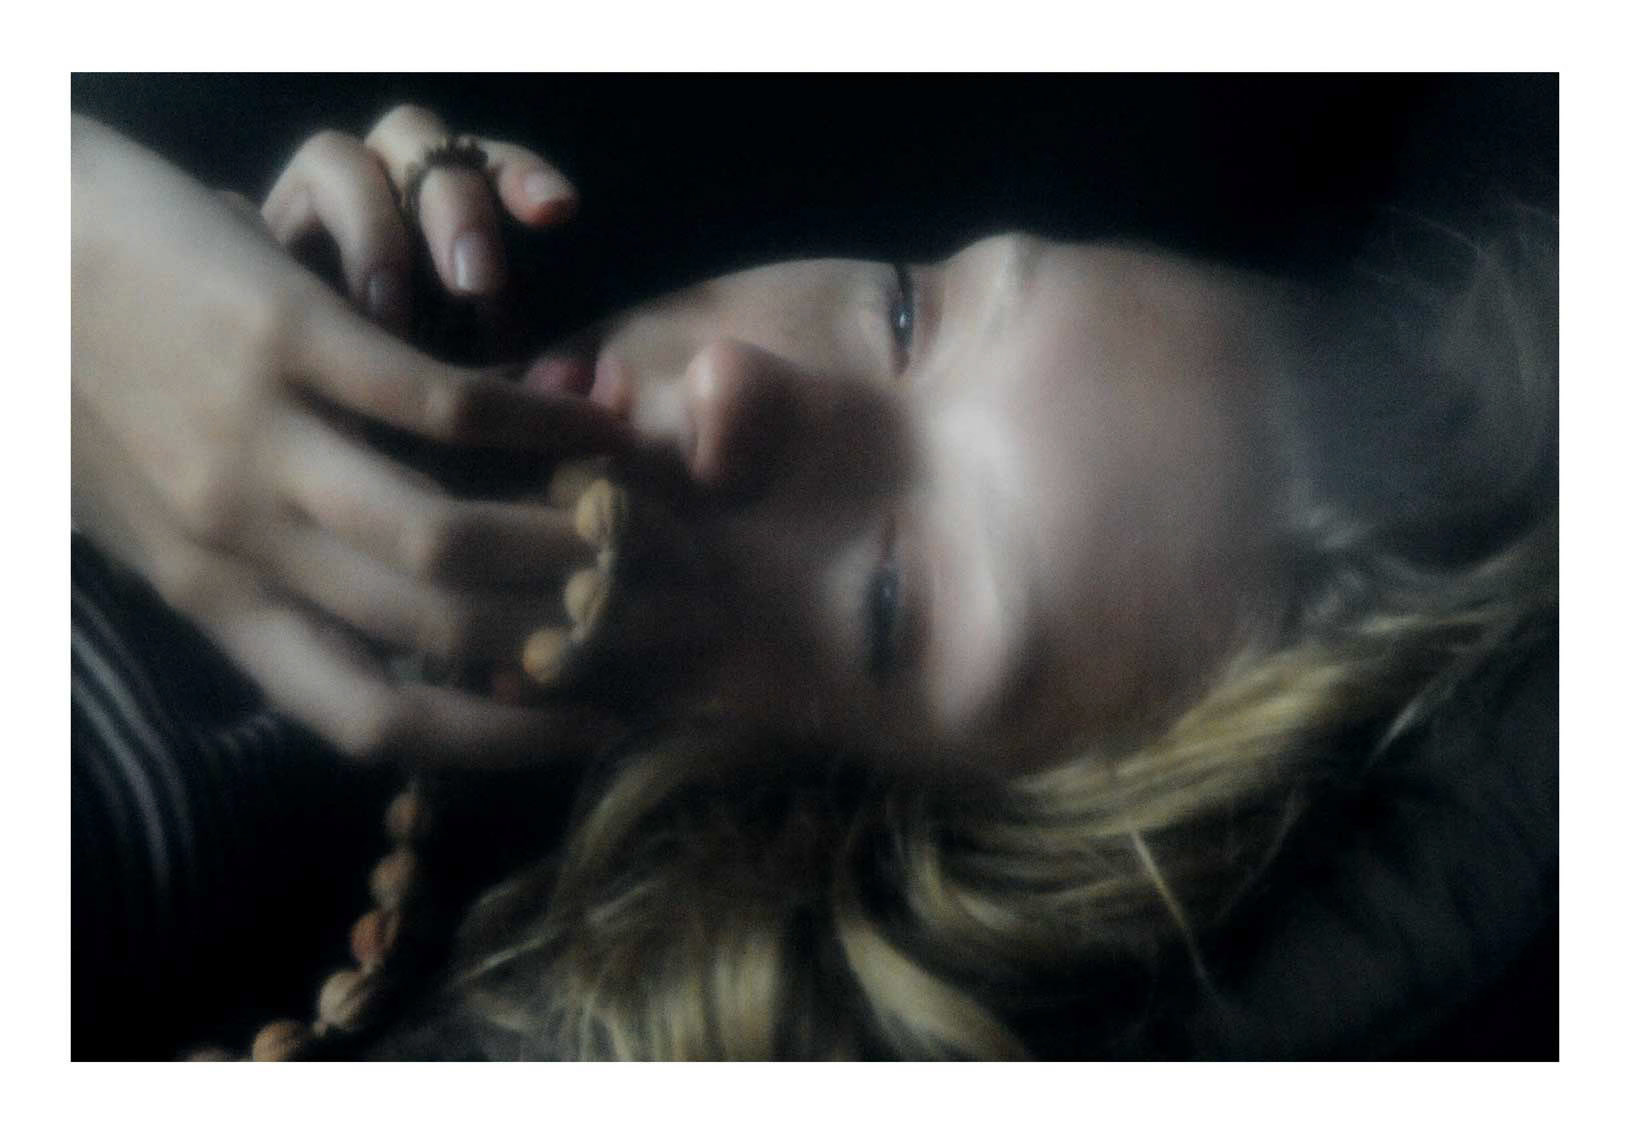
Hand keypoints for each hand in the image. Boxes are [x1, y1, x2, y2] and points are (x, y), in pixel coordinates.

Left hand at [72, 115, 627, 765]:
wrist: (3, 243)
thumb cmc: (71, 387)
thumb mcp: (147, 521)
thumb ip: (247, 580)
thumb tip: (363, 633)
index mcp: (209, 594)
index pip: (366, 716)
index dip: (493, 741)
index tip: (584, 726)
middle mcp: (233, 540)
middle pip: (430, 631)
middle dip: (556, 638)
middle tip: (642, 616)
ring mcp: (257, 439)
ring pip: (441, 536)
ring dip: (558, 543)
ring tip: (631, 531)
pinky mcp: (282, 334)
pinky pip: (438, 404)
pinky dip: (536, 424)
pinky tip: (595, 425)